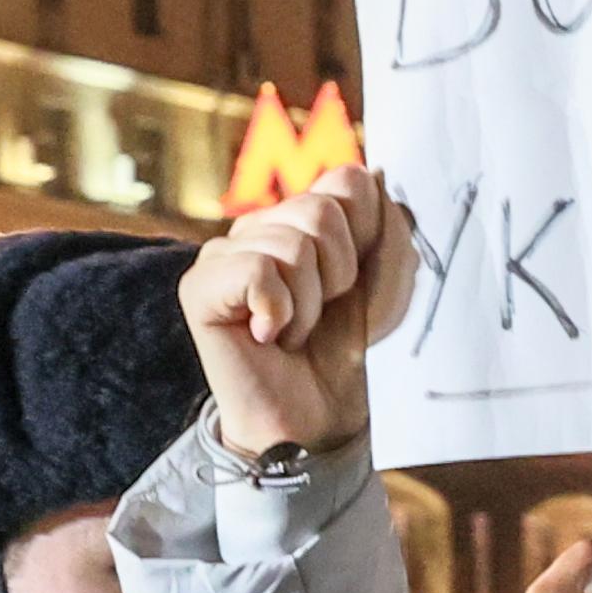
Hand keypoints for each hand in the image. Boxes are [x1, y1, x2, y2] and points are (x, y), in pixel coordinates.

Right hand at [183, 165, 403, 457]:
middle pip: (321, 209)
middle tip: (321, 311)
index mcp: (300, 215)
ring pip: (292, 245)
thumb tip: (374, 178)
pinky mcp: (200, 286)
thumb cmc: (344, 347)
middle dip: (340, 273)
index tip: (356, 282)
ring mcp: (224, 253)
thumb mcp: (388, 287)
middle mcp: (259, 225)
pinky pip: (258, 271)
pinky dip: (280, 313)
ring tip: (294, 329)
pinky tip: (268, 336)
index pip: (347, 181)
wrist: (317, 414)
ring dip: (309, 303)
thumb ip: (390, 231)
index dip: (368, 237)